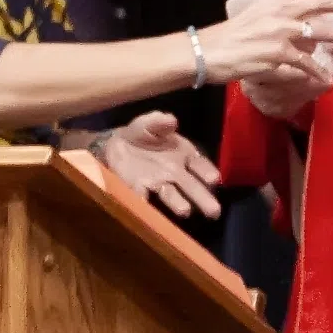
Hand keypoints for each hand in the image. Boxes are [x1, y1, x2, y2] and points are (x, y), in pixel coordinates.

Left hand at [102, 111, 222, 219]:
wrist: (117, 145)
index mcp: (184, 155)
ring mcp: (158, 183)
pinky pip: (143, 196)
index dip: (207, 172)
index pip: (200, 165)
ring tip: (185, 212)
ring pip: (171, 195)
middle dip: (203, 198)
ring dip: (178, 203)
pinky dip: (146, 202)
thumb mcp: (150, 123)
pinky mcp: (139, 188)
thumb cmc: (142, 134)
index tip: (213, 179)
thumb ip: (159, 121)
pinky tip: (149, 210)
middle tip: (214, 212)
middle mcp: (176, 173)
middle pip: (192, 186)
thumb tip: (171, 120)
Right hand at [199, 0, 332, 91]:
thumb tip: (300, 29)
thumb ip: (278, 19)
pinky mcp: (278, 54)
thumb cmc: (226, 38)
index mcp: (273, 0)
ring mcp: (281, 32)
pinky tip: (327, 78)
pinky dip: (318, 72)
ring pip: (323, 31)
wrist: (205, 52)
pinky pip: (306, 63)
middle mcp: (280, 11)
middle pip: (323, 2)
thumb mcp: (253, 19)